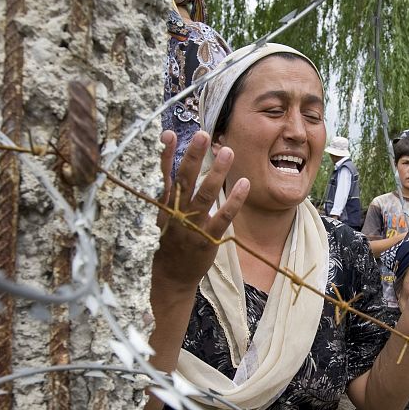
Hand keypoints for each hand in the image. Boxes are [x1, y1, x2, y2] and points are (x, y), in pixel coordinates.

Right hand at [153, 130, 248, 290]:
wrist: (172, 275)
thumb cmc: (170, 238)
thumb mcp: (164, 213)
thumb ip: (170, 189)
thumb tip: (172, 162)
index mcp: (165, 204)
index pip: (165, 174)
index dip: (167, 155)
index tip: (170, 134)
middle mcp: (177, 211)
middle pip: (184, 179)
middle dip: (193, 156)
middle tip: (203, 134)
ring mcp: (193, 224)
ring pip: (205, 194)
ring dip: (216, 173)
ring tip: (228, 152)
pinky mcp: (209, 237)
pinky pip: (224, 216)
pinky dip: (234, 200)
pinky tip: (245, 183)